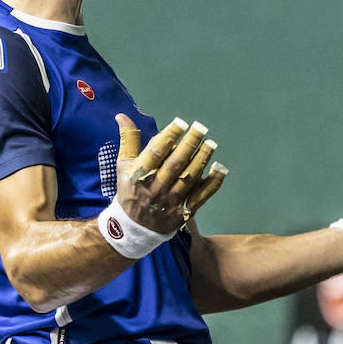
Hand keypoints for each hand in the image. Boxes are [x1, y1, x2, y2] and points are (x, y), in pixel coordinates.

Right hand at [115, 113, 227, 232]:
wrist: (134, 227)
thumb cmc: (130, 190)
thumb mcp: (123, 165)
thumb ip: (128, 140)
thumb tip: (122, 116)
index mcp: (139, 175)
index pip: (155, 153)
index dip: (168, 137)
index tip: (180, 123)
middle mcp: (155, 188)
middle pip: (174, 164)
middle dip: (188, 145)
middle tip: (200, 128)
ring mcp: (171, 200)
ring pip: (189, 178)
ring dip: (201, 160)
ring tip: (210, 143)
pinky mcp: (184, 210)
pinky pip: (202, 195)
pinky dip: (213, 182)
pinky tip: (220, 168)